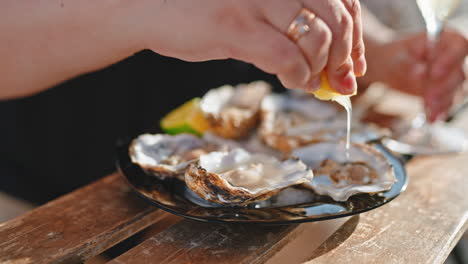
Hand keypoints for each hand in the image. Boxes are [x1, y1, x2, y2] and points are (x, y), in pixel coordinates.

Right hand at [135, 0, 365, 93]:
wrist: (153, 8)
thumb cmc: (206, 9)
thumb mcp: (256, 5)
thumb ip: (292, 23)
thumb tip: (334, 62)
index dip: (356, 35)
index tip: (355, 63)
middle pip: (337, 18)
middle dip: (345, 57)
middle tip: (341, 81)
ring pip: (317, 39)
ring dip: (320, 69)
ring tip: (309, 80)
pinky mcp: (236, 26)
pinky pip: (286, 58)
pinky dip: (299, 76)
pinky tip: (294, 82)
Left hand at [362, 29, 466, 121]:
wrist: (388, 67)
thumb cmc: (394, 55)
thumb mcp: (397, 57)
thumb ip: (408, 64)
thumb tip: (420, 73)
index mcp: (445, 39)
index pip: (460, 45)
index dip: (451, 59)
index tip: (434, 73)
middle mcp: (452, 57)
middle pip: (458, 72)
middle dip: (444, 88)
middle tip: (428, 97)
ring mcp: (450, 76)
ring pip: (456, 90)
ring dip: (443, 102)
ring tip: (430, 111)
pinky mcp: (443, 92)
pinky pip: (447, 102)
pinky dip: (440, 111)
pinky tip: (432, 118)